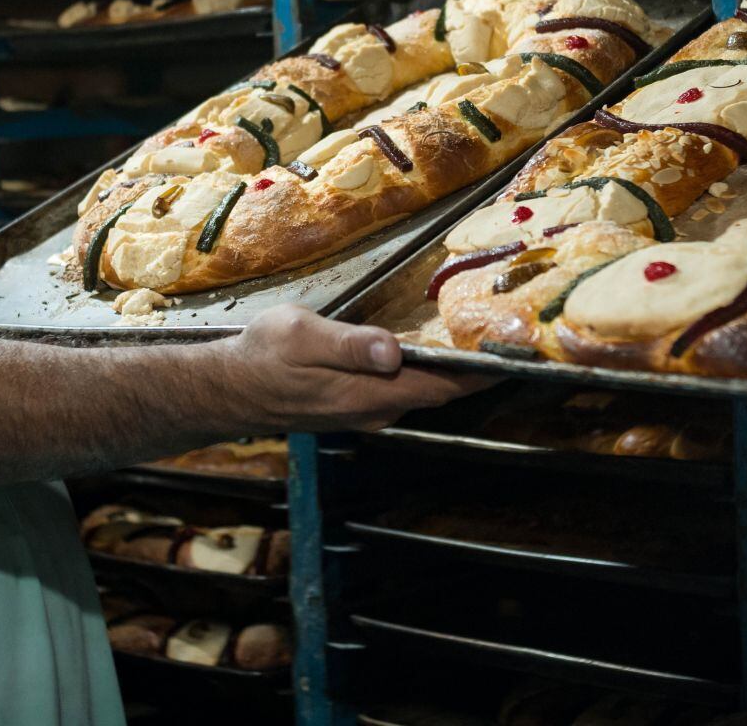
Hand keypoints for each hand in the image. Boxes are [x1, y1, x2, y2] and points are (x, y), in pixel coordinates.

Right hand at [220, 305, 495, 432]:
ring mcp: (365, 411)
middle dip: (475, 369)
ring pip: (421, 391)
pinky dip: (426, 372)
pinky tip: (432, 350)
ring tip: (482, 338)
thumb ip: (350, 343)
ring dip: (451, 370)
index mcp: (367, 393)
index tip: (519, 356)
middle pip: (439, 391)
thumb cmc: (261, 357)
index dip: (482, 372)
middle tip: (511, 336)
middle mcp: (375, 409)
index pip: (442, 386)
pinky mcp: (355, 406)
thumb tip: (393, 351)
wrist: (227, 391)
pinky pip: (403, 390)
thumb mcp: (301, 335)